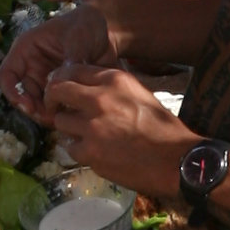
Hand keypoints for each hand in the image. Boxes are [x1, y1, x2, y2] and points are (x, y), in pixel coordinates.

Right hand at [0, 0, 112, 113]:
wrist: (107, 30)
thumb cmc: (86, 24)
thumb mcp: (77, 37)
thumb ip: (70, 59)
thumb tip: (63, 81)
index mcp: (26, 50)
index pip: (7, 76)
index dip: (12, 93)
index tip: (28, 106)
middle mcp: (32, 68)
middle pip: (22, 96)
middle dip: (34, 110)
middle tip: (51, 119)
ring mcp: (45, 80)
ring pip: (38, 105)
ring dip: (47, 115)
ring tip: (64, 119)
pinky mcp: (61, 89)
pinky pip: (55, 107)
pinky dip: (61, 114)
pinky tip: (73, 116)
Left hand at [45, 66, 191, 190]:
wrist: (176, 160)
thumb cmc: (162, 127)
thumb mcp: (139, 94)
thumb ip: (111, 89)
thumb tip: (85, 89)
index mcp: (114, 80)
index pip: (72, 70)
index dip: (62, 79)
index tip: (61, 88)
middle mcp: (99, 99)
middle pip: (58, 91)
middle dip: (53, 99)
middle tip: (57, 108)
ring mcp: (91, 127)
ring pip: (61, 122)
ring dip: (69, 127)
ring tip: (84, 134)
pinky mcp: (89, 152)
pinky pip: (70, 147)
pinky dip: (79, 149)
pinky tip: (94, 151)